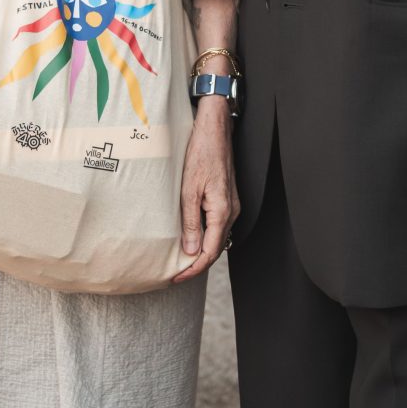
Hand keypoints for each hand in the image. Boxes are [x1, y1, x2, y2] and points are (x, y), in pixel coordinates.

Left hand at [173, 100, 238, 282]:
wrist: (215, 130)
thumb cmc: (201, 154)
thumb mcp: (189, 189)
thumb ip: (191, 222)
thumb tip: (191, 251)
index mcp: (223, 211)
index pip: (210, 252)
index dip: (193, 269)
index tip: (176, 277)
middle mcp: (231, 211)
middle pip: (216, 249)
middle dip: (196, 265)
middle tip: (175, 275)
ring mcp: (231, 205)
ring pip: (217, 239)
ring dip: (201, 253)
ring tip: (181, 263)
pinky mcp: (226, 199)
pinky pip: (217, 226)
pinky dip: (205, 239)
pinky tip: (192, 240)